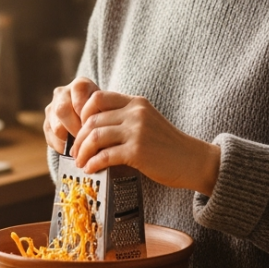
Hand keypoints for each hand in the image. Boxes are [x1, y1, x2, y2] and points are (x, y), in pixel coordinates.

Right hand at [43, 76, 100, 154]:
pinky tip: (72, 149)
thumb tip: (96, 133)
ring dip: (69, 139)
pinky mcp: (46, 123)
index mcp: (80, 85)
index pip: (78, 99)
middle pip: (62, 110)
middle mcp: (62, 92)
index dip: (85, 116)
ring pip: (56, 126)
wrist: (92, 116)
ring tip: (81, 146)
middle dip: (75, 128)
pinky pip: (50, 137)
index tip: (94, 127)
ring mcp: (52, 107)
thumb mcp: (107, 109)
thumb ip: (102, 115)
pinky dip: (62, 146)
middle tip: (86, 140)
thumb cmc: (103, 112)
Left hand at [74, 91, 220, 196]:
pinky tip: (91, 169)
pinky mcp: (138, 151)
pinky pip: (105, 155)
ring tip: (81, 162)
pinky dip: (93, 164)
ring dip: (82, 152)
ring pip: (95, 137)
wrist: (192, 160)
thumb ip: (125, 118)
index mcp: (136, 103)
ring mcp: (137, 131)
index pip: (97, 98)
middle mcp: (135, 113)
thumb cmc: (168, 146)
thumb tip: (94, 128)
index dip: (83, 114)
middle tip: (76, 152)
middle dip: (79, 138)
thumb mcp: (147, 121)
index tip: (81, 130)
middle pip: (92, 119)